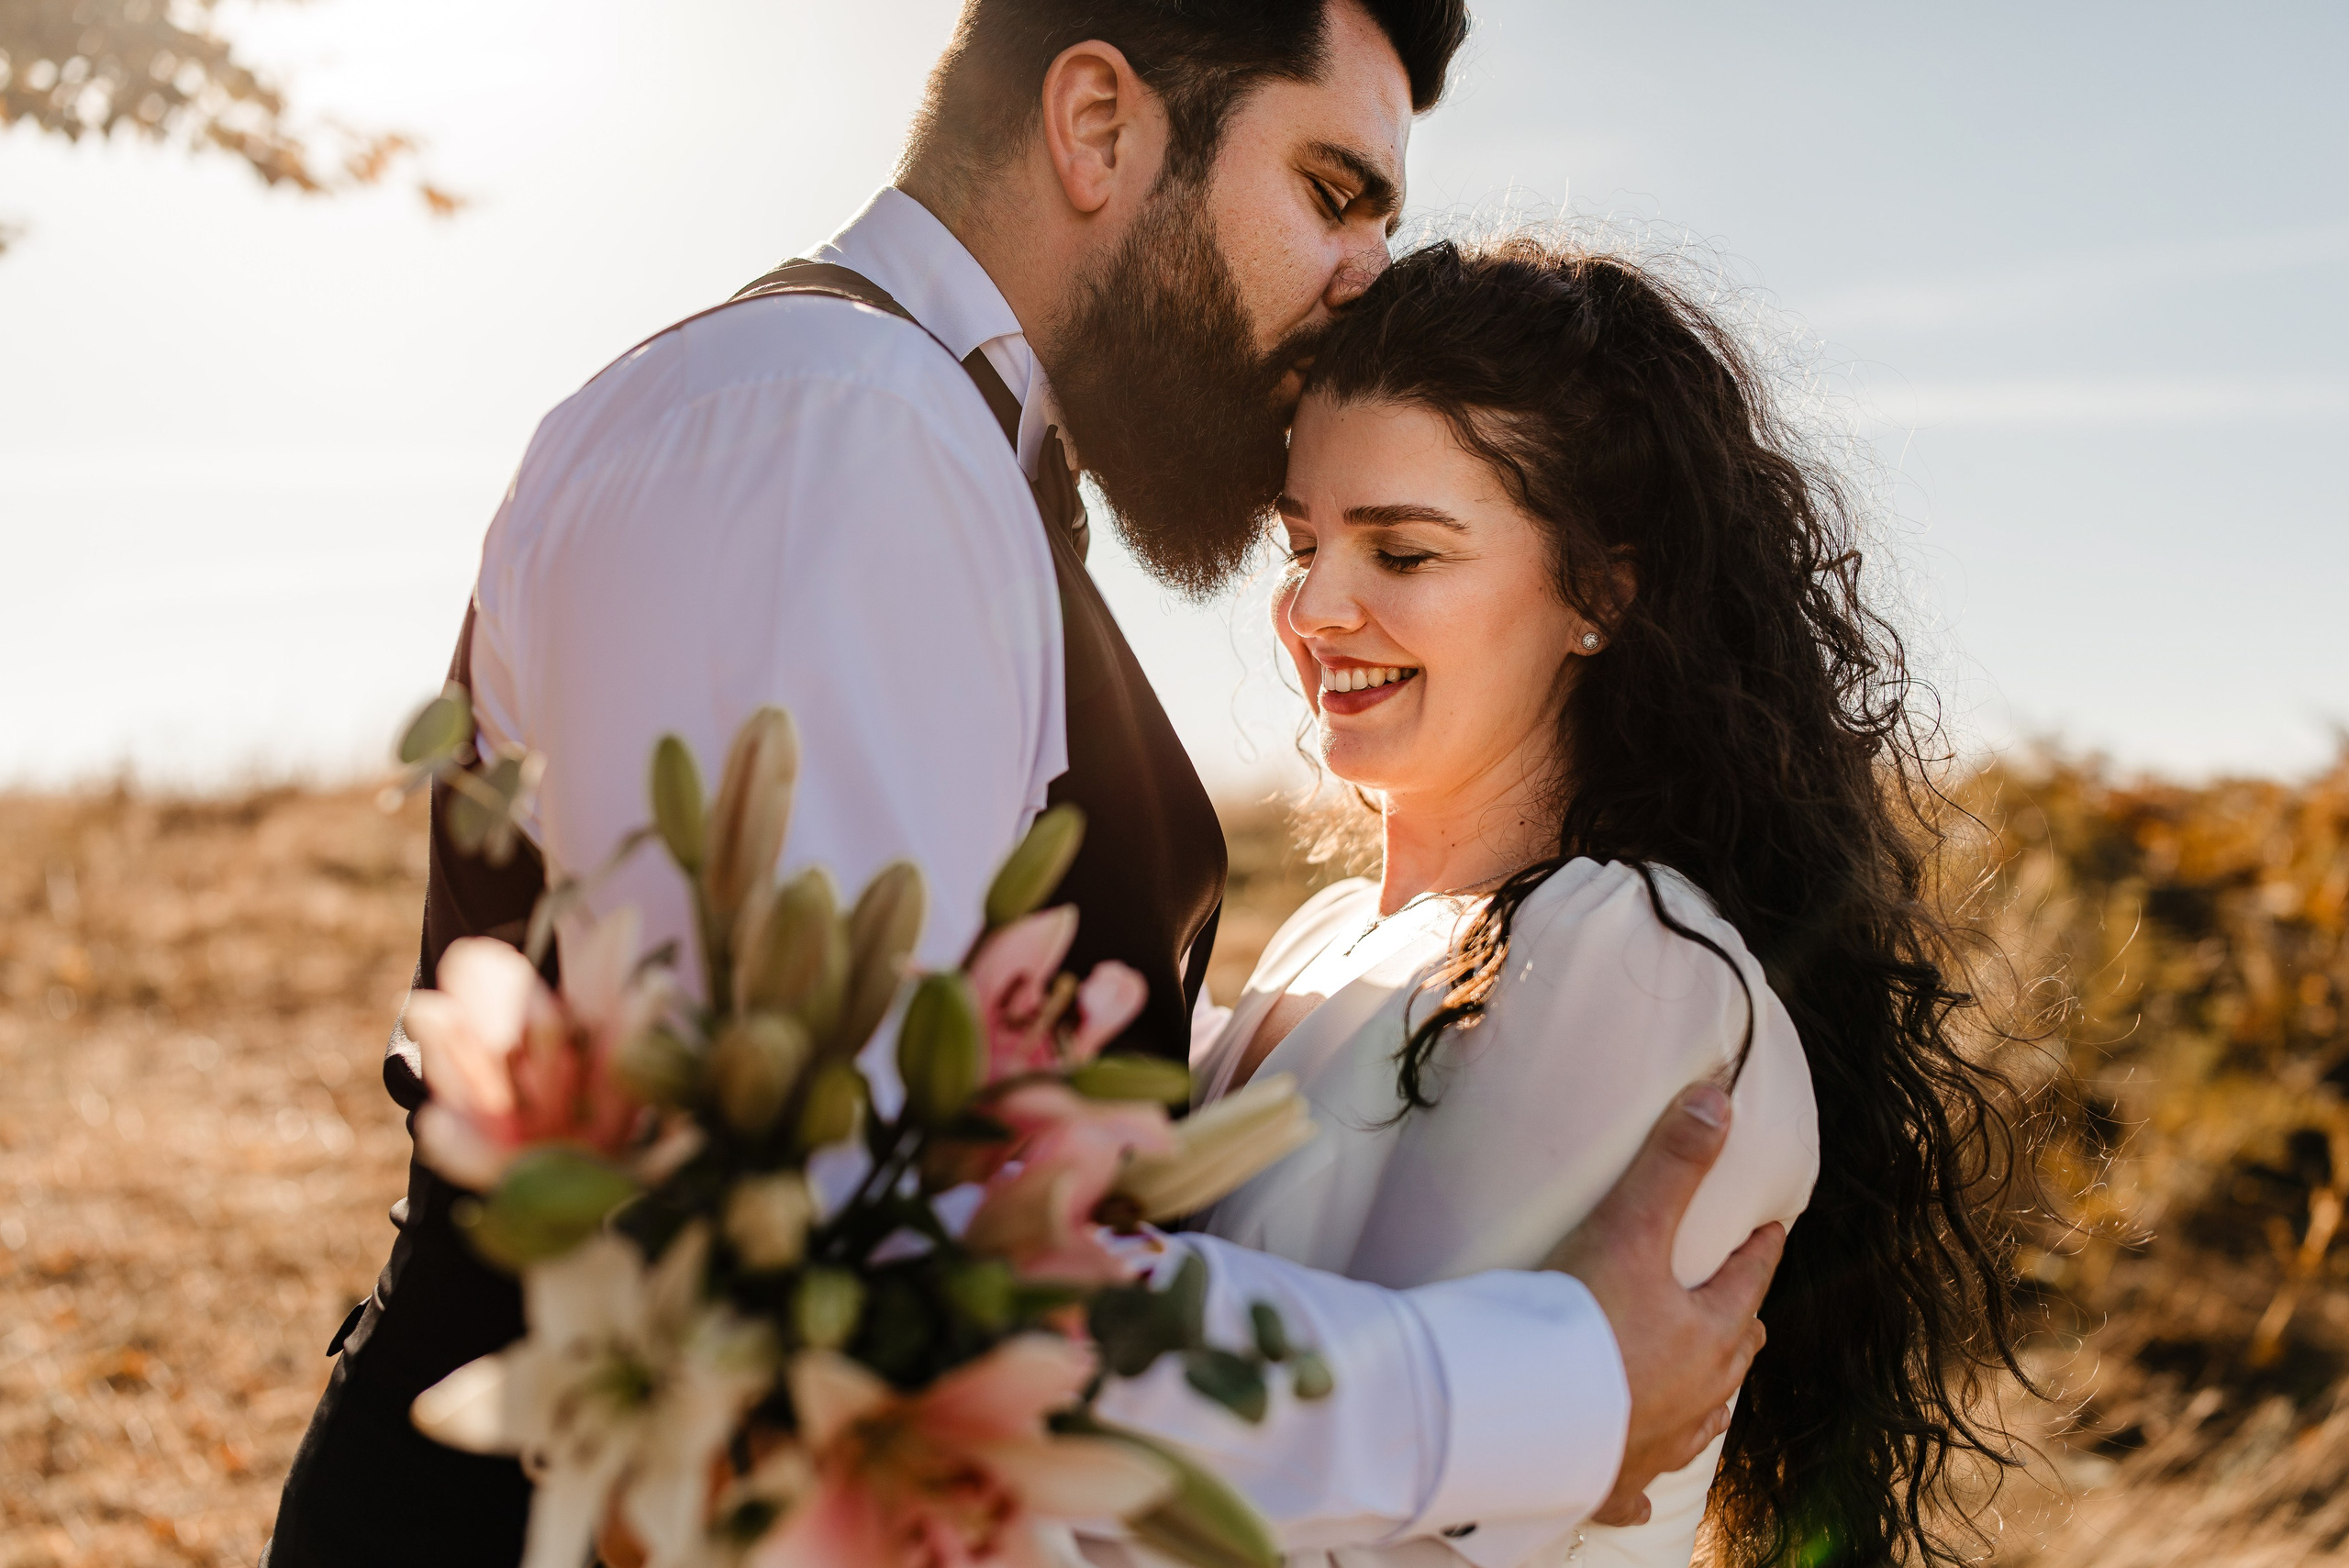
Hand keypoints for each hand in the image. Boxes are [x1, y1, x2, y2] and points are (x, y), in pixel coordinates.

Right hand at [1542, 1083, 1782, 1528]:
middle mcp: (1695, 1396)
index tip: (1771, 1232)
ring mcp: (1656, 1444)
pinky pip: (1634, 1490)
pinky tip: (1635, 1490)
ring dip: (1704, 1401)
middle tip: (1740, 1307)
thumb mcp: (1629, 1229)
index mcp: (1707, 1335)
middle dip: (1738, 1327)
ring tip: (1706, 1392)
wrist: (1530, 1419)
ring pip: (1699, 1422)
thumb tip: (1719, 1098)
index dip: (1760, 1252)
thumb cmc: (1583, 1323)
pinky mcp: (1610, 1483)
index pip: (1747, 1282)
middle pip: (1732, 1355)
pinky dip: (1637, 1483)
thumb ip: (1672, 1164)